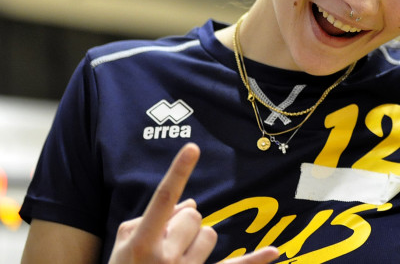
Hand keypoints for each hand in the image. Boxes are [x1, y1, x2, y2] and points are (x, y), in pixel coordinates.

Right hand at [108, 143, 279, 263]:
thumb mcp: (124, 242)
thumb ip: (154, 217)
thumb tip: (191, 203)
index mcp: (142, 243)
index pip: (164, 199)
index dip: (178, 172)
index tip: (193, 147)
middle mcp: (164, 258)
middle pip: (193, 215)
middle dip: (181, 224)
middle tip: (162, 244)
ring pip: (210, 234)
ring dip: (196, 242)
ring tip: (173, 261)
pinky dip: (254, 261)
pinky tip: (274, 251)